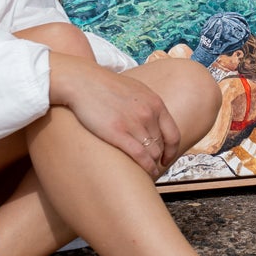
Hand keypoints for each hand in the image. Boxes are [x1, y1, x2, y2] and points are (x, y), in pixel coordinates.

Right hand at [48, 53, 182, 175]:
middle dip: (158, 159)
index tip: (166, 159)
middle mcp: (148, 114)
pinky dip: (146, 167)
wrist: (82, 81)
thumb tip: (154, 121)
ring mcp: (134, 123)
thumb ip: (147, 105)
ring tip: (145, 172)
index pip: (173, 134)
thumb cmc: (105, 86)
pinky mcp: (118, 133)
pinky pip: (140, 156)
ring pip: (152, 153)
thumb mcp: (135, 90)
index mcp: (155, 103)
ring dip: (151, 165)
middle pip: (160, 145)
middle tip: (152, 167)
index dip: (172, 151)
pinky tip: (145, 173)